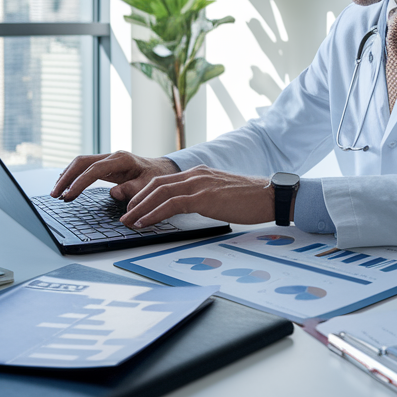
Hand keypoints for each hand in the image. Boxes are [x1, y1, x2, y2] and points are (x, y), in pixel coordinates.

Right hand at [51, 151, 178, 200]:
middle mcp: (112, 156)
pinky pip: (85, 168)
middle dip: (66, 178)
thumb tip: (113, 193)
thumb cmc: (157, 178)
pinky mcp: (105, 165)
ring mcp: (107, 159)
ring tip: (56, 192)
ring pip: (80, 163)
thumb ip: (133, 190)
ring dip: (67, 176)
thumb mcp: (149, 186)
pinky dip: (73, 175)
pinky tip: (65, 185)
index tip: (68, 196)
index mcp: (122, 160)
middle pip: (82, 162)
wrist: (162, 170)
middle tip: (55, 194)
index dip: (80, 183)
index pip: (94, 170)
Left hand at [119, 166, 275, 227]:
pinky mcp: (204, 196)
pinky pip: (172, 204)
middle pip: (156, 184)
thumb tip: (190, 209)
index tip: (134, 207)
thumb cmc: (250, 199)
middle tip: (125, 215)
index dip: (146, 194)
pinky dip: (154, 213)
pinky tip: (145, 223)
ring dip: (140, 208)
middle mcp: (196, 174)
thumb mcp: (221, 195)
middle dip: (137, 201)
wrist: (271, 196)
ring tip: (129, 222)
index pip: (164, 181)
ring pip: (160, 192)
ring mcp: (200, 184)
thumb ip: (204, 197)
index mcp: (199, 174)